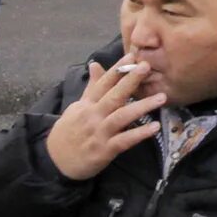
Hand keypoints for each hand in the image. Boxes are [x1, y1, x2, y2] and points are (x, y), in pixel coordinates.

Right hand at [44, 59, 167, 181]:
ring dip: (142, 106)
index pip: (103, 83)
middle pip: (113, 96)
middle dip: (130, 80)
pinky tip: (155, 127)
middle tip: (147, 66)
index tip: (132, 55)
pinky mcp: (104, 150)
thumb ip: (92, 87)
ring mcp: (99, 133)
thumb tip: (95, 64)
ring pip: (122, 116)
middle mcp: (93, 116)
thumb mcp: (77, 107)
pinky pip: (124, 140)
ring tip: (162, 97)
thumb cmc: (69, 131)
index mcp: (87, 104)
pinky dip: (139, 134)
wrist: (55, 161)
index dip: (117, 69)